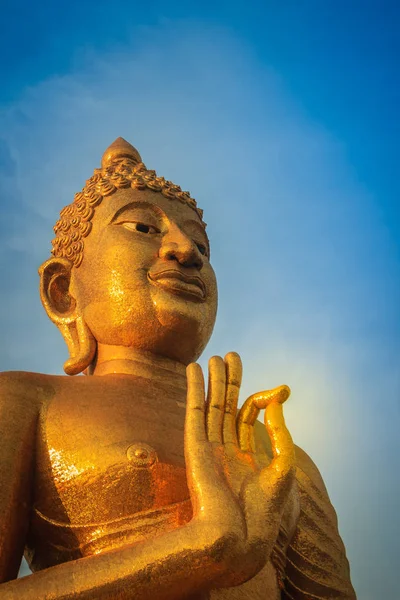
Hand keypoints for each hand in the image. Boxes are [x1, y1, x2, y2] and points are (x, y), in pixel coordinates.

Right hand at [184, 352, 294, 587]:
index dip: (263, 399)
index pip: (249, 415)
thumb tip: (278, 398)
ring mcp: (209, 446)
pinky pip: (193, 411)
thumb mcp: (283, 466)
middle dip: (230, 380)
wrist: (240, 537)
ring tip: (215, 357)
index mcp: (246, 454)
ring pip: (210, 405)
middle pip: (226, 405)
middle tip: (233, 355)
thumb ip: (280, 431)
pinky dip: (193, 389)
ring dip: (212, 380)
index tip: (282, 390)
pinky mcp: (194, 446)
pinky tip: (194, 370)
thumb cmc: (264, 511)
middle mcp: (226, 447)